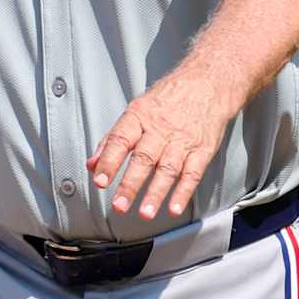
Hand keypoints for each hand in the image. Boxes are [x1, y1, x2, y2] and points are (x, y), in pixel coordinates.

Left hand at [86, 72, 229, 219]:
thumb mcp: (135, 111)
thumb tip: (91, 165)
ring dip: (156, 193)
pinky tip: (174, 208)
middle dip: (130, 184)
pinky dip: (183, 192)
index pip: (120, 140)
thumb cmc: (166, 100)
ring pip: (168, 169)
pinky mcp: (203, 149)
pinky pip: (193, 173)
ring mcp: (183, 140)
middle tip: (119, 206)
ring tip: (144, 213)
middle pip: (144, 158)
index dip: (109, 161)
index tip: (100, 181)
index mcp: (139, 117)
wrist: (207, 84)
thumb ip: (112, 140)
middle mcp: (161, 129)